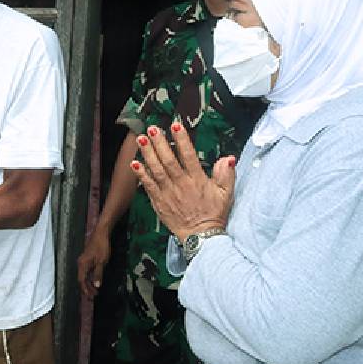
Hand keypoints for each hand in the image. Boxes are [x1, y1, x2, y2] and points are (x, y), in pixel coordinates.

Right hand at [77, 232, 111, 298]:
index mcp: (82, 264)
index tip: (91, 297)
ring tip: (95, 291)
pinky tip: (95, 281)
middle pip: (81, 279)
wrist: (101, 233)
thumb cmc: (101, 246)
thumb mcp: (101, 261)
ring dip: (89, 284)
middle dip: (87, 289)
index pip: (81, 280)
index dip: (85, 289)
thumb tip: (96, 285)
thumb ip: (98, 274)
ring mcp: (84, 261)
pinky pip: (87, 271)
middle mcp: (81, 263)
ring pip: (84, 275)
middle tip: (94, 296)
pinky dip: (90, 278)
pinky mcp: (87, 259)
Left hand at [131, 120, 236, 243]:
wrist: (202, 237)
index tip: (176, 125)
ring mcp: (168, 194)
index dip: (182, 140)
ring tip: (141, 139)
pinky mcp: (159, 202)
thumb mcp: (226, 194)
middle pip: (168, 161)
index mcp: (198, 180)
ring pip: (156, 171)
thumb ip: (226, 175)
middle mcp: (181, 185)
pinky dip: (141, 175)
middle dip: (160, 143)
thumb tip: (228, 158)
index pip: (189, 156)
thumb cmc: (214, 214)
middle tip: (153, 129)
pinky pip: (148, 187)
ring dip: (148, 154)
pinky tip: (134, 163)